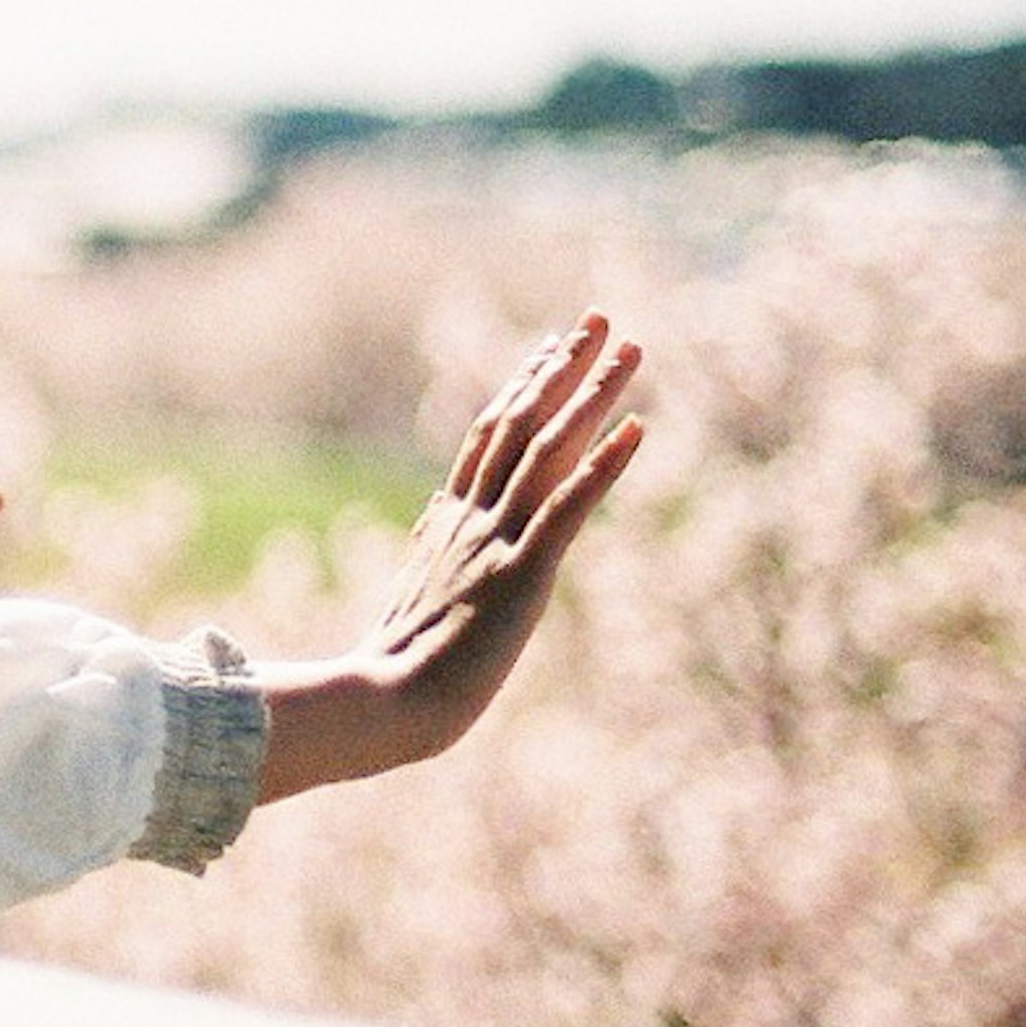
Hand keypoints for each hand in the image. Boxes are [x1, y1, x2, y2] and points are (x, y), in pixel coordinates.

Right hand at [257, 313, 645, 800]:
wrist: (386, 706)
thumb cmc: (390, 678)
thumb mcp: (410, 606)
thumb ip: (426, 565)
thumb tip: (426, 542)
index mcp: (445, 522)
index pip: (489, 435)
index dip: (524, 386)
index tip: (552, 347)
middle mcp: (470, 518)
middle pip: (520, 422)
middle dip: (561, 367)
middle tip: (598, 319)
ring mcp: (495, 542)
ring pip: (547, 450)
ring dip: (591, 396)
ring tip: (631, 350)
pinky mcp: (522, 574)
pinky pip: (568, 507)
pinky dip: (604, 465)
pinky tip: (638, 429)